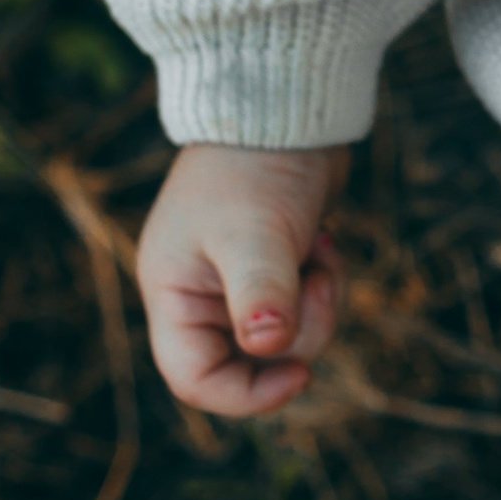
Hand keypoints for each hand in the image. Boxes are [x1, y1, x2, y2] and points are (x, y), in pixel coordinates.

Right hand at [137, 142, 347, 419]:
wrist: (284, 105)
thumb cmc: (255, 166)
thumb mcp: (256, 232)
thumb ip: (261, 293)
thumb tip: (269, 346)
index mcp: (175, 294)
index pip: (194, 378)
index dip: (245, 394)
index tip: (300, 375)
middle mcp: (201, 295)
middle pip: (253, 362)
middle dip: (301, 330)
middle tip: (315, 279)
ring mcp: (239, 283)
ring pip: (289, 338)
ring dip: (319, 302)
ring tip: (319, 251)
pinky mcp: (276, 268)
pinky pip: (307, 306)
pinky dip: (325, 281)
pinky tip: (322, 239)